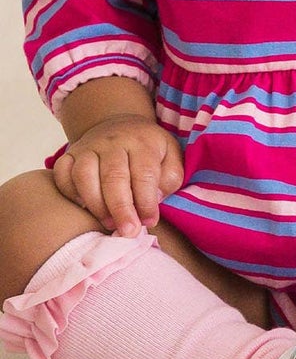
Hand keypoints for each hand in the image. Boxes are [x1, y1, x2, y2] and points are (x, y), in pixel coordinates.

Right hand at [52, 116, 183, 237]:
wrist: (121, 126)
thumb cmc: (149, 150)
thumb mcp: (171, 156)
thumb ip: (169, 178)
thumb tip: (154, 200)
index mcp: (142, 142)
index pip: (144, 173)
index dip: (146, 201)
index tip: (149, 222)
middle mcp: (113, 142)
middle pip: (113, 176)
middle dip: (121, 209)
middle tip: (128, 232)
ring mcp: (88, 147)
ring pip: (84, 175)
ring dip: (96, 204)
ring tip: (109, 223)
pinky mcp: (70, 154)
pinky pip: (62, 174)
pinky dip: (69, 192)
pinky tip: (84, 207)